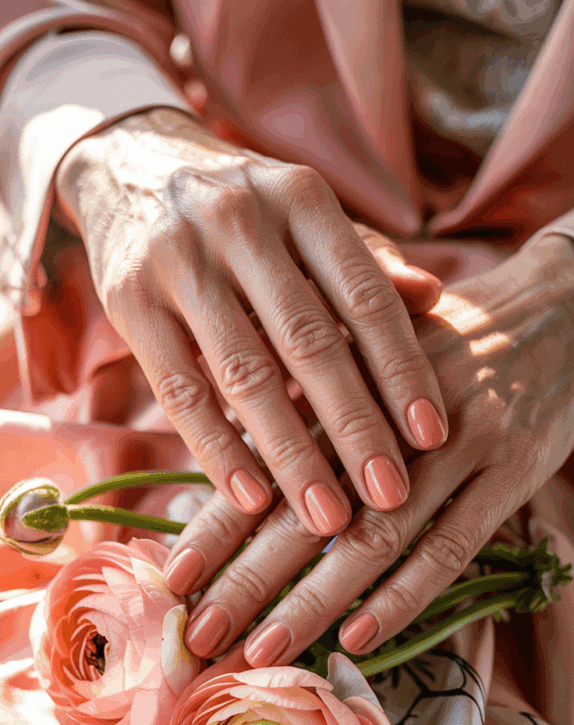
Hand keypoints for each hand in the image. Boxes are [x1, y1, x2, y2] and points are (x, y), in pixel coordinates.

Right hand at [55, 107, 446, 536]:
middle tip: (390, 497)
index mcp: (302, 198)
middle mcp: (241, 221)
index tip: (432, 437)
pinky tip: (252, 498)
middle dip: (354, 428)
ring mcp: (179, 261)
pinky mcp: (129, 302)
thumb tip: (433, 298)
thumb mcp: (305, 216)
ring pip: (245, 375)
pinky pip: (180, 390)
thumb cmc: (244, 209)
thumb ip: (365, 262)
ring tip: (328, 519)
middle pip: (309, 342)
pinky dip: (218, 448)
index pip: (365, 297)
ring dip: (290, 455)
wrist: (129, 162)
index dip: (402, 370)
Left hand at [162, 232, 573, 661]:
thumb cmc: (444, 343)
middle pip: (310, 507)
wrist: (555, 309)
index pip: (268, 464)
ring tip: (263, 649)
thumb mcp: (371, 351)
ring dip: (316, 598)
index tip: (172, 578)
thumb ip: (312, 403)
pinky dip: (407, 594)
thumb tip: (235, 467)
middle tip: (199, 633)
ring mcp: (458, 444)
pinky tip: (361, 636)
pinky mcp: (513, 470)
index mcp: (347, 383)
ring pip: (377, 535)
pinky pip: (455, 543)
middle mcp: (393, 416)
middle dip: (248, 576)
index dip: (217, 522)